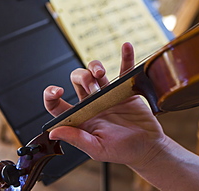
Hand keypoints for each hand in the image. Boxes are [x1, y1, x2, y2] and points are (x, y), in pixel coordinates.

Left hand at [43, 42, 167, 166]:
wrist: (147, 147)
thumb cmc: (122, 151)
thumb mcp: (97, 148)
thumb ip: (76, 138)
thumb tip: (53, 132)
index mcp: (80, 118)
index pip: (57, 105)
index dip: (51, 96)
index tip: (57, 91)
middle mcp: (91, 103)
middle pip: (77, 80)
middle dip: (81, 78)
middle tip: (93, 89)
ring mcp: (107, 94)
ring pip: (95, 72)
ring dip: (95, 67)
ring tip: (101, 74)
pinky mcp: (124, 89)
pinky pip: (123, 69)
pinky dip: (125, 57)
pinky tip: (126, 47)